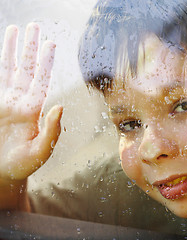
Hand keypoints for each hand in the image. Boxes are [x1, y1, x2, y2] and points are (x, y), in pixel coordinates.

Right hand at [0, 23, 61, 181]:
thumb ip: (52, 131)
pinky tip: (0, 52)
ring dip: (11, 49)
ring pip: (8, 69)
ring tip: (14, 28)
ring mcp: (4, 102)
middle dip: (29, 47)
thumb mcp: (41, 151)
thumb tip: (61, 106)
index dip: (45, 62)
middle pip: (26, 67)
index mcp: (33, 110)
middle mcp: (20, 101)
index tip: (51, 43)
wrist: (1, 174)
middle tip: (34, 25)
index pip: (41, 79)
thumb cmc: (23, 166)